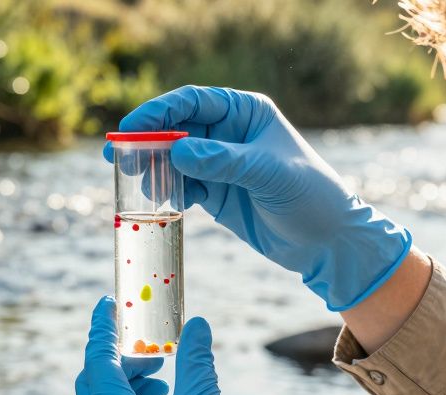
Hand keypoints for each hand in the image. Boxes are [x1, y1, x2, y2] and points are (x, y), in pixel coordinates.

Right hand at [106, 85, 412, 310]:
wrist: (328, 242)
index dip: (160, 111)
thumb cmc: (310, 197)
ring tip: (132, 183)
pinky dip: (164, 193)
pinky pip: (180, 187)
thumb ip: (223, 162)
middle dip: (147, 141)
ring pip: (174, 160)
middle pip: (177, 129)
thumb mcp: (268, 175)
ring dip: (152, 169)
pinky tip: (152, 202)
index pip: (194, 102)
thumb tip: (177, 153)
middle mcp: (229, 133)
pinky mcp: (215, 194)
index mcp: (246, 113)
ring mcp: (219, 164)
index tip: (132, 127)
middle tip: (118, 156)